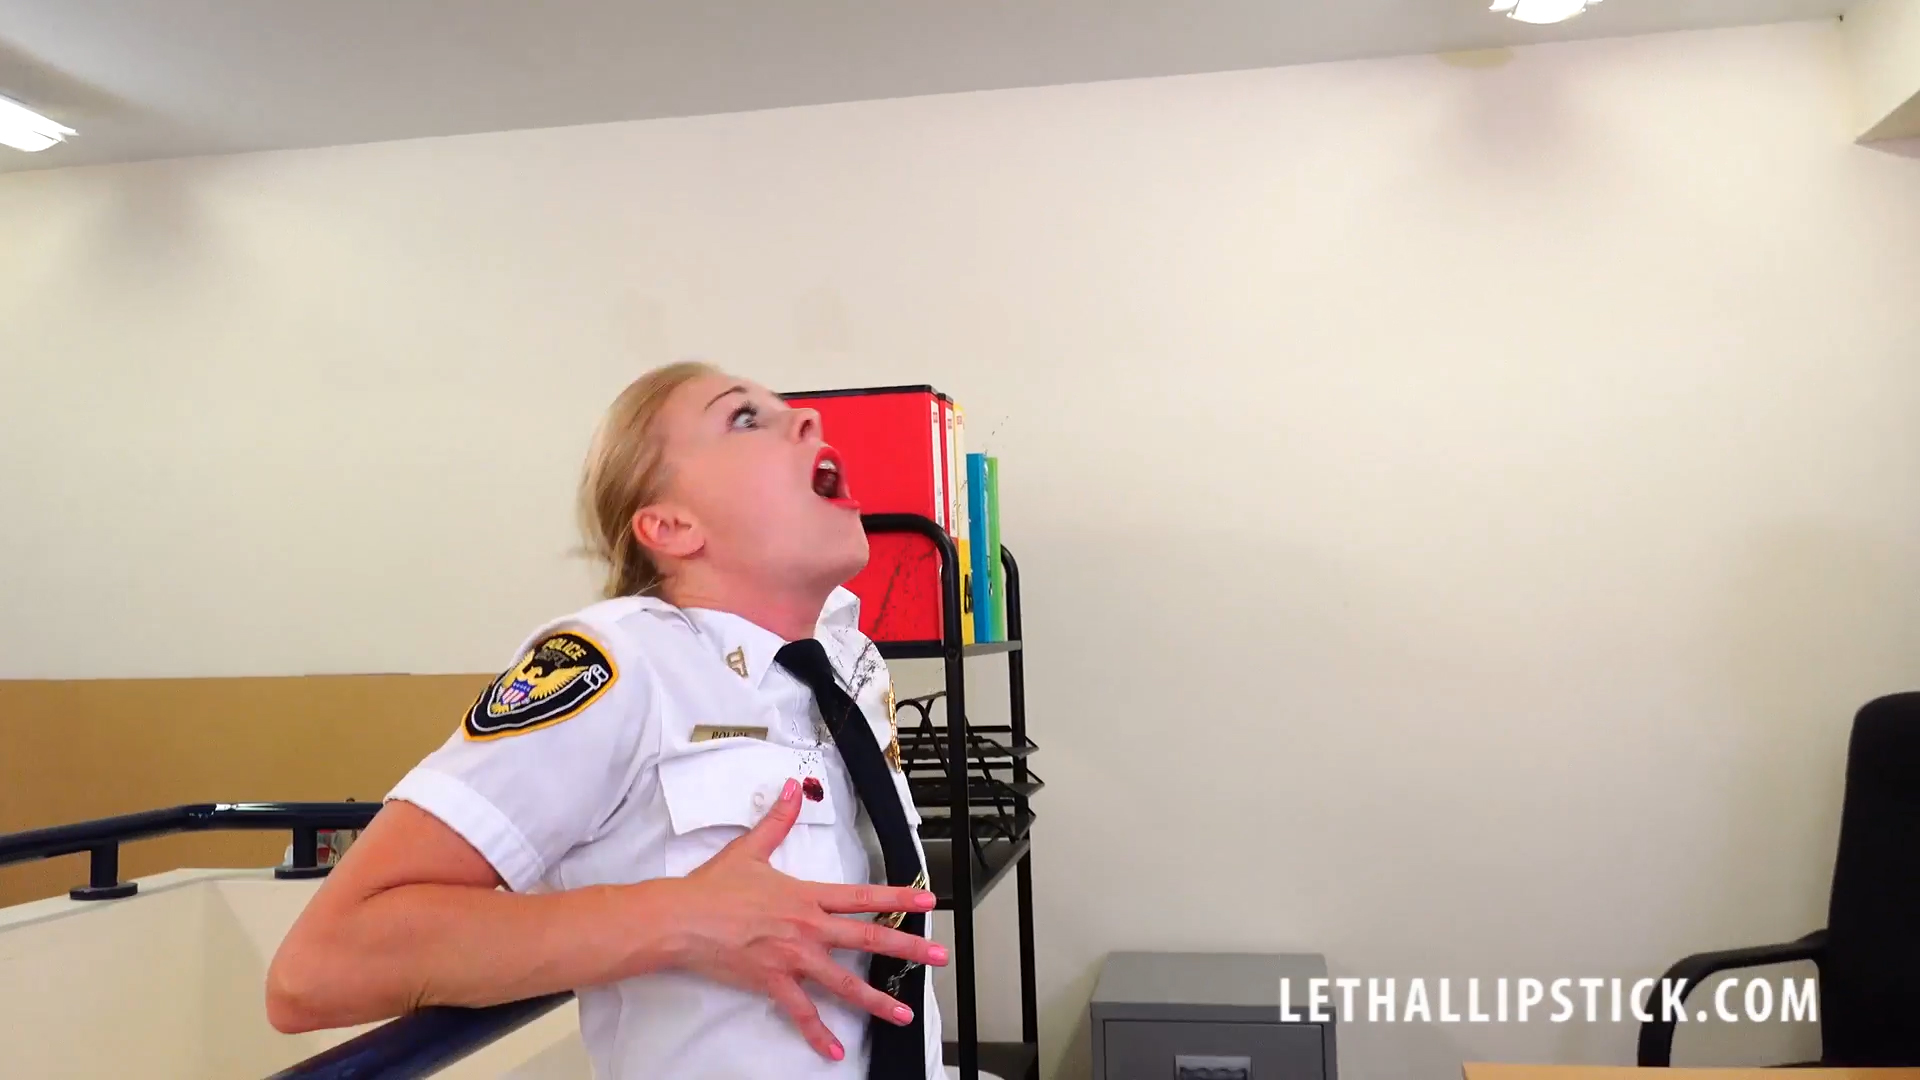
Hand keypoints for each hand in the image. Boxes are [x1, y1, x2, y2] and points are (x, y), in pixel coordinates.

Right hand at [664, 777, 944, 1060]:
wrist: (681, 919)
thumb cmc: (712, 889)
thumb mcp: (750, 849)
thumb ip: (778, 821)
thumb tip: (792, 790)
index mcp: (807, 896)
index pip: (863, 895)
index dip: (899, 897)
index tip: (927, 901)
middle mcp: (808, 927)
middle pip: (868, 937)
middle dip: (908, 947)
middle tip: (937, 956)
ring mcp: (793, 957)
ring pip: (845, 982)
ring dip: (877, 999)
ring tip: (903, 1012)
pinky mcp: (773, 981)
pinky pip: (802, 1012)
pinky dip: (819, 1034)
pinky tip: (835, 1050)